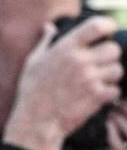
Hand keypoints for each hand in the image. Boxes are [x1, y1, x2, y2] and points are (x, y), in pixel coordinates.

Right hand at [4, 17, 123, 149]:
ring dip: (111, 77)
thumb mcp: (33, 62)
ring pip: (117, 70)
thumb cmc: (31, 92)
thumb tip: (49, 27)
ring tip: (98, 83)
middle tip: (101, 65)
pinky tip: (97, 97)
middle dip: (110, 57)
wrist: (34, 123)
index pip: (97, 26)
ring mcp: (89, 78)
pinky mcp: (96, 96)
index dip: (108, 26)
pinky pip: (115, 89)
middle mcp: (80, 60)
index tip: (109, 31)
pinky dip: (109, 94)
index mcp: (65, 48)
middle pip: (114, 49)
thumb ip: (45, 42)